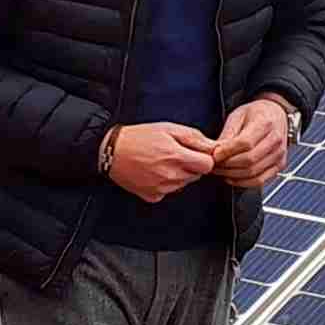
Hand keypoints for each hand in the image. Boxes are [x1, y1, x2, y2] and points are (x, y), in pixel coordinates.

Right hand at [104, 121, 222, 202]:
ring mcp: (161, 188)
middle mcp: (170, 176)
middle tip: (173, 154)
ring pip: (183, 184)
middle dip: (190, 165)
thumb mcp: (168, 128)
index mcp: (176, 157)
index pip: (208, 165)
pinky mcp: (153, 196)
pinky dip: (165, 183)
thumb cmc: (139, 137)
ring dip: (178, 174)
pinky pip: (169, 191)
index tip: (195, 153)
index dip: (204, 158)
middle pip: (196, 175)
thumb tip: (214, 147)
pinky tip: (153, 172)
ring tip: (160, 161)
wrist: (111, 152)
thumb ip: (194, 138)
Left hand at [212, 97, 295, 185]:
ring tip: (220, 171)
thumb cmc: (256, 114)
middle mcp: (275, 140)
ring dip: (233, 175)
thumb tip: (215, 152)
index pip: (245, 143)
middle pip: (249, 160)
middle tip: (214, 165)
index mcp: (265, 123)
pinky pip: (260, 181)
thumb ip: (227, 134)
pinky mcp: (279, 166)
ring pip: (253, 172)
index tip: (214, 155)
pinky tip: (232, 178)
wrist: (275, 114)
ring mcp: (279, 154)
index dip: (227, 152)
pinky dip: (243, 182)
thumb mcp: (238, 116)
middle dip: (227, 165)